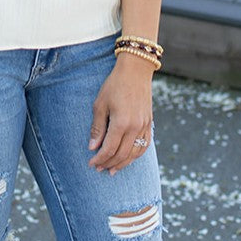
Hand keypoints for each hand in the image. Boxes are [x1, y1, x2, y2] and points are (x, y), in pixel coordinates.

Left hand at [88, 57, 153, 173]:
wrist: (136, 71)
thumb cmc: (114, 85)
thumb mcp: (100, 104)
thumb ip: (97, 128)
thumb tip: (93, 148)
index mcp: (121, 123)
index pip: (109, 149)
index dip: (99, 159)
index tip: (91, 163)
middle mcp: (135, 127)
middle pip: (122, 154)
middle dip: (109, 164)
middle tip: (99, 169)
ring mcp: (144, 126)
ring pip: (135, 153)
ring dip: (123, 163)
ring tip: (112, 169)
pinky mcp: (149, 124)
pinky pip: (144, 146)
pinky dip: (136, 155)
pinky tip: (128, 159)